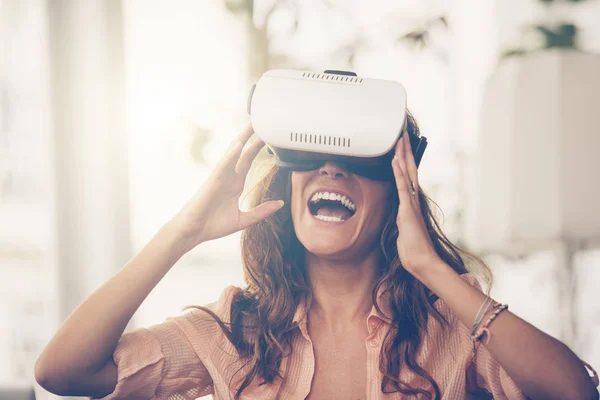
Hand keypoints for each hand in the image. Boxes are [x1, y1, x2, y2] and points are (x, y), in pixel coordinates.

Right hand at [168, 124, 283, 253]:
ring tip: (252, 124)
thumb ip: (261, 211)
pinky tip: (240, 145)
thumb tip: (280, 204)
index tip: (269, 136)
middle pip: (242, 151)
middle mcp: (228, 176)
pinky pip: (223, 165)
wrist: (194, 232)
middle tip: (263, 120)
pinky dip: (232, 155)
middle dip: (252, 136)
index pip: (249, 160)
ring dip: (243, 139)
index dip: (258, 147)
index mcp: (235, 184)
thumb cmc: (213, 225)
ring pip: (233, 153)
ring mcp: (220, 177)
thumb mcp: (244, 219)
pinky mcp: (212, 182)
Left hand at [391, 130, 442, 277]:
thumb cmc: (413, 249)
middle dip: (405, 151)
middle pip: (410, 170)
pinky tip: (395, 161)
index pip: (408, 177)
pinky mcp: (407, 211)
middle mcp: (413, 200)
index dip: (404, 161)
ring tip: (400, 140)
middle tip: (402, 134)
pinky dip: (398, 174)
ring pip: (407, 174)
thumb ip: (402, 220)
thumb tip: (400, 216)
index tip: (401, 147)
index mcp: (411, 203)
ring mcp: (411, 204)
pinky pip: (402, 188)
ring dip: (403, 156)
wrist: (422, 262)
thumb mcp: (404, 230)